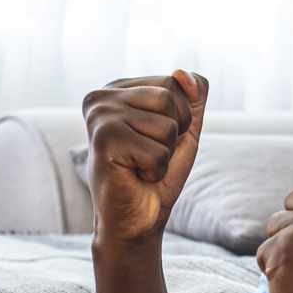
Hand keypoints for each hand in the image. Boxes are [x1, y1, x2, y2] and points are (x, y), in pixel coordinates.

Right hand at [81, 71, 207, 244]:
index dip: (180, 118)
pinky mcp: (102, 140)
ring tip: (140, 165)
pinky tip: (134, 176)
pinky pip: (158, 151)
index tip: (154, 138)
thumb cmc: (157, 173)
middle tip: (148, 154)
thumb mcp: (184, 128)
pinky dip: (156, 170)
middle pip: (171, 97)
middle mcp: (102, 96)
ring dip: (164, 154)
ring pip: (167, 125)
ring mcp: (99, 116)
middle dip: (174, 134)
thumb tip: (182, 73)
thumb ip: (193, 95)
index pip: (175, 82)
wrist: (136, 219)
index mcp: (119, 88)